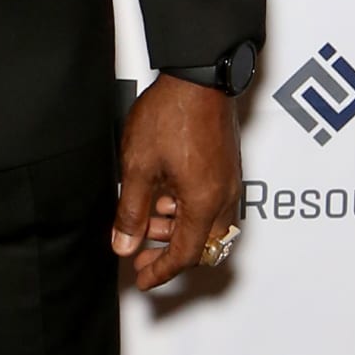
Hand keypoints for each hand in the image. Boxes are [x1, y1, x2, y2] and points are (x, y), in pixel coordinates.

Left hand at [111, 75, 241, 292]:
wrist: (199, 76)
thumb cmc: (172, 114)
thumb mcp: (138, 168)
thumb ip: (131, 211)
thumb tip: (125, 244)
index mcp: (203, 203)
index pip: (185, 255)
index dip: (161, 271)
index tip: (142, 278)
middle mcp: (223, 196)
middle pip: (201, 244)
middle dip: (168, 251)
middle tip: (138, 249)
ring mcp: (229, 181)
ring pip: (206, 223)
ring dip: (176, 227)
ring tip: (144, 214)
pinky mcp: (227, 166)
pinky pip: (210, 202)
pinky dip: (186, 208)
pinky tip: (162, 192)